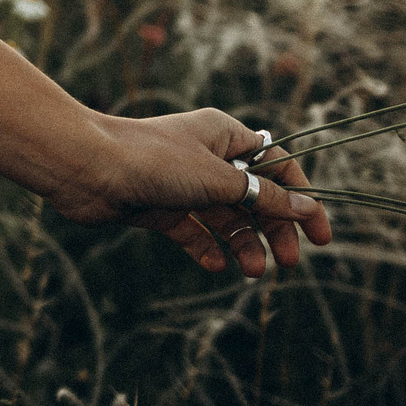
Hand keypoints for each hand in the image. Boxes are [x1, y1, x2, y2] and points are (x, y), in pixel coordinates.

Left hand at [45, 108, 332, 277]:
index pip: (277, 165)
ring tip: (252, 270)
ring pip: (225, 218)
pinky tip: (216, 265)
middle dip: (274, 229)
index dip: (301, 197)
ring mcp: (181, 184)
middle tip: (288, 263)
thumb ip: (265, 198)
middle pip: (254, 196)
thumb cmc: (153, 161)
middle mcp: (205, 157)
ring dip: (244, 244)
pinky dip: (208, 248)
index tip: (320, 236)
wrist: (86, 169)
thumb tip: (309, 208)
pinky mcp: (159, 208)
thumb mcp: (219, 180)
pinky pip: (193, 231)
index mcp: (224, 135)